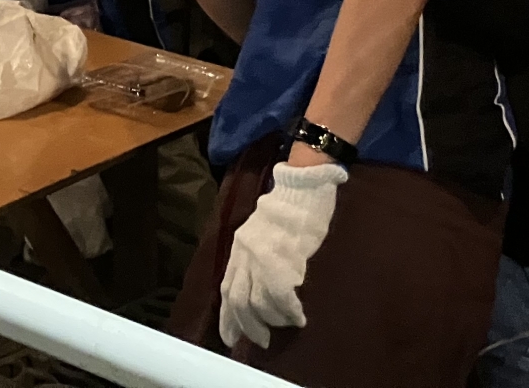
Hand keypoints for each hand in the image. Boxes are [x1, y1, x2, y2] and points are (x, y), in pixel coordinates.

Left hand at [218, 160, 346, 349]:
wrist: (302, 187)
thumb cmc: (289, 212)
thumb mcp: (263, 237)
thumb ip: (255, 260)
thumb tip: (256, 295)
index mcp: (238, 248)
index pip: (226, 289)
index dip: (228, 318)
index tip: (231, 339)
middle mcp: (244, 252)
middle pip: (238, 301)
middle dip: (249, 326)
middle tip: (264, 341)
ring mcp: (262, 254)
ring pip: (259, 301)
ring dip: (274, 319)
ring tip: (288, 322)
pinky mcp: (282, 255)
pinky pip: (281, 294)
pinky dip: (289, 311)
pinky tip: (299, 317)